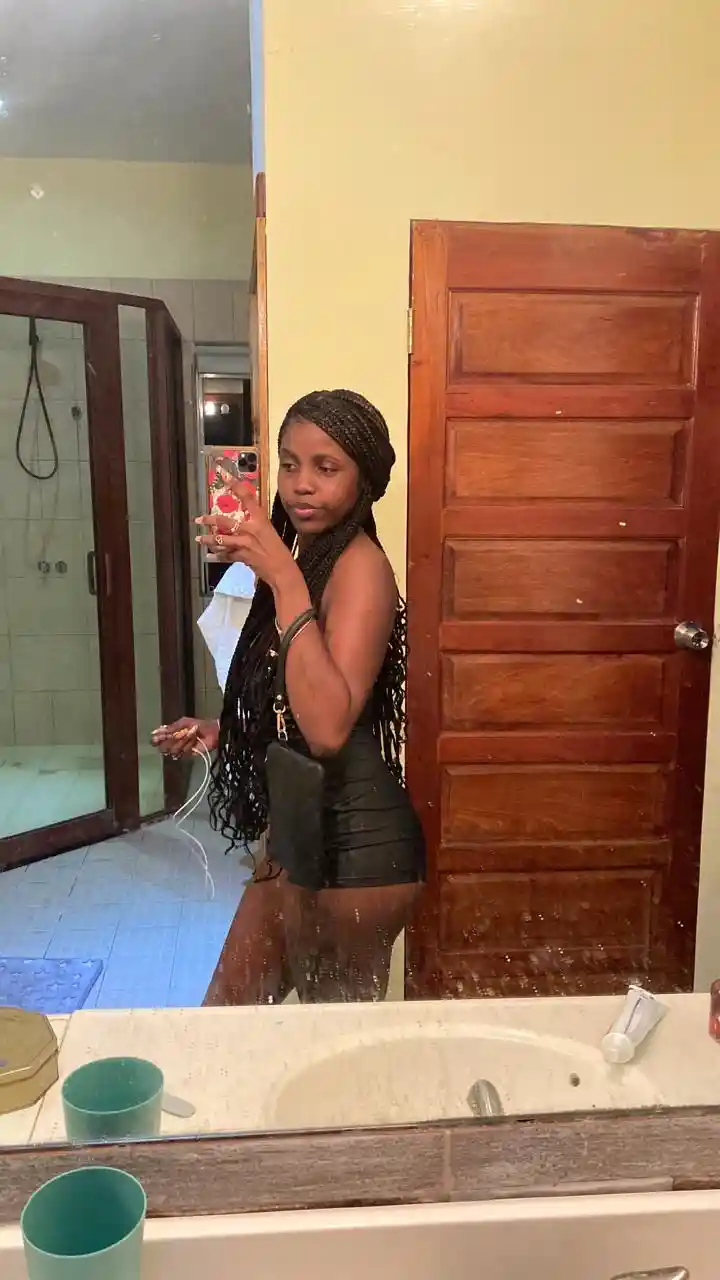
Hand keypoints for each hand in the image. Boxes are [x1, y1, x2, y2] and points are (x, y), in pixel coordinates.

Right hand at [150, 717, 218, 758]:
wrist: (212, 731)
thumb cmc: (199, 725)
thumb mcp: (184, 722)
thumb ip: (171, 727)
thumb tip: (157, 731)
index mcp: (173, 733)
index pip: (161, 738)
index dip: (157, 738)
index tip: (155, 737)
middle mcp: (175, 742)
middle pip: (164, 747)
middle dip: (167, 741)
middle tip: (172, 736)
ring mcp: (181, 749)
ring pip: (173, 750)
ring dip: (181, 741)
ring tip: (189, 735)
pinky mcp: (188, 754)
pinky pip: (183, 752)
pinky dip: (188, 745)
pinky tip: (193, 740)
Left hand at [195, 469, 295, 590]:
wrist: (282, 570)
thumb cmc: (278, 551)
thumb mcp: (269, 532)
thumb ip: (255, 525)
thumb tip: (242, 521)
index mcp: (260, 519)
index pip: (247, 497)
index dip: (235, 485)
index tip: (224, 475)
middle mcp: (251, 529)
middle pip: (225, 521)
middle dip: (209, 519)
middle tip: (199, 518)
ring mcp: (245, 543)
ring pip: (221, 539)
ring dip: (208, 539)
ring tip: (199, 539)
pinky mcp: (242, 556)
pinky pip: (225, 555)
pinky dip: (217, 556)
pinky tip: (209, 556)